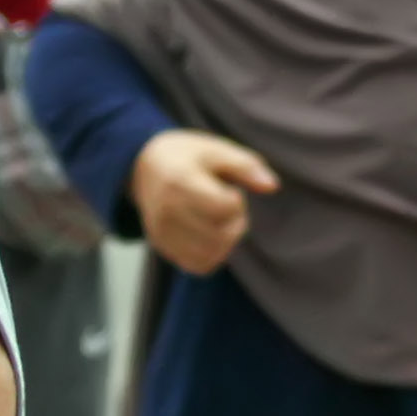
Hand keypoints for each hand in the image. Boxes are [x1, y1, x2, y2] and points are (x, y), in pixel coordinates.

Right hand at [132, 129, 276, 274]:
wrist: (144, 165)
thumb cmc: (188, 156)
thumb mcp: (216, 149)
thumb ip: (246, 166)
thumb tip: (272, 186)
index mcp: (180, 182)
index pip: (224, 208)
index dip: (237, 200)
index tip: (228, 189)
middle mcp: (167, 211)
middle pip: (219, 236)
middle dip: (236, 223)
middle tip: (229, 207)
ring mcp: (162, 232)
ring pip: (210, 255)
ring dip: (226, 241)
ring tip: (220, 221)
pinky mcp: (162, 246)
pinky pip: (198, 266)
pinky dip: (213, 255)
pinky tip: (211, 234)